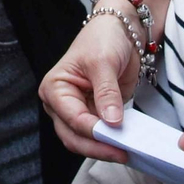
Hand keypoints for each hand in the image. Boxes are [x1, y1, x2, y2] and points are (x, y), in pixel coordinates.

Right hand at [39, 4, 140, 163]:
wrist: (120, 31)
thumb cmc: (103, 39)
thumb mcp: (104, 62)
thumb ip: (106, 93)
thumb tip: (111, 122)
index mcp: (55, 88)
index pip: (73, 119)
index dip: (94, 132)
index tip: (116, 139)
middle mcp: (61, 104)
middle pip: (74, 137)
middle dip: (98, 147)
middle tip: (123, 152)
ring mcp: (77, 111)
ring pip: (85, 141)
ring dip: (105, 148)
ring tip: (128, 150)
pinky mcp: (94, 115)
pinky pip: (101, 136)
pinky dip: (112, 142)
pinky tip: (128, 144)